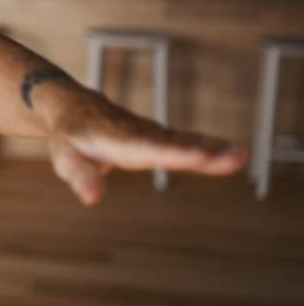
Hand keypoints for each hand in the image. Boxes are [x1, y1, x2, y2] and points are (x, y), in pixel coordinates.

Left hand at [46, 94, 246, 204]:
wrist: (73, 107)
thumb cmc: (68, 137)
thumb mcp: (64, 157)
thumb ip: (79, 175)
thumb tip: (91, 198)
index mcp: (115, 138)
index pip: (145, 147)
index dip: (170, 153)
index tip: (195, 157)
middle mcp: (138, 132)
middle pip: (172, 143)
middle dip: (202, 151)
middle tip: (234, 156)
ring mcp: (151, 132)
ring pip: (183, 140)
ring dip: (213, 148)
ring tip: (241, 155)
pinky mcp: (159, 136)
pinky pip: (185, 141)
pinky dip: (209, 147)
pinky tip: (233, 154)